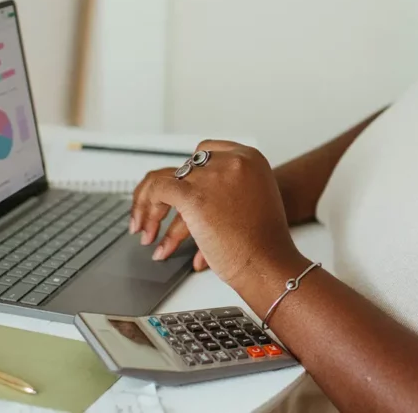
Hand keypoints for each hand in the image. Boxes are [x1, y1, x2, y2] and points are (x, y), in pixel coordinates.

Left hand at [129, 140, 300, 286]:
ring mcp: (211, 176)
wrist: (269, 264)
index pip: (205, 153)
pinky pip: (158, 190)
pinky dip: (148, 210)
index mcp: (249, 158)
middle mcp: (230, 161)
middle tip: (155, 218)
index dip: (188, 175)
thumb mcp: (257, 200)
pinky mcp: (194, 194)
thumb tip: (201, 199)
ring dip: (152, 208)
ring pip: (166, 180)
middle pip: (183, 168)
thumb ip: (231, 189)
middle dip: (167, 195)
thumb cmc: (266, 243)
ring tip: (148, 234)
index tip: (178, 193)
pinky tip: (151, 233)